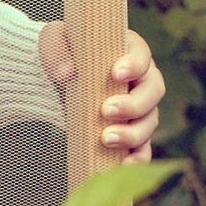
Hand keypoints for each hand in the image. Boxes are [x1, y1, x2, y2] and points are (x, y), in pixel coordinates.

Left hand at [38, 23, 165, 161]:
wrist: (55, 76)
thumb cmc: (61, 51)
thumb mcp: (52, 40)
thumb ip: (56, 50)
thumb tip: (66, 73)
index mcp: (128, 49)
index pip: (141, 55)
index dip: (134, 65)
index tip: (116, 74)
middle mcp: (140, 79)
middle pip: (153, 92)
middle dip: (133, 105)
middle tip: (106, 111)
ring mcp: (139, 108)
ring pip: (149, 122)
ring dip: (132, 134)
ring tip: (105, 139)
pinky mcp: (130, 131)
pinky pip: (143, 148)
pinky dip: (137, 158)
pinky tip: (123, 165)